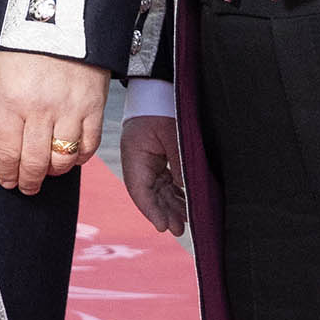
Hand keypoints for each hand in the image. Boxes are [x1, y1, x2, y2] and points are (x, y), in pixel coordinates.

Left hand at [0, 48, 105, 197]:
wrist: (64, 18)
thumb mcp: (0, 76)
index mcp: (12, 102)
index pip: (7, 153)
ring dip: (53, 172)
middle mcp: (41, 110)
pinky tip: (71, 156)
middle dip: (28, 182)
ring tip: (47, 170)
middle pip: (34, 163)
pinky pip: (89, 146)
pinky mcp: (94, 107)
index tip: (7, 181)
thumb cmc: (26, 46)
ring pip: (62, 159)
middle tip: (26, 187)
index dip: (6, 174)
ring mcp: (70, 110)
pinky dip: (80, 158)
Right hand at [120, 117, 188, 240]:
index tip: (164, 226)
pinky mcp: (157, 161)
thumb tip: (185, 188)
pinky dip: (174, 194)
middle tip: (179, 229)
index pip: (140, 190)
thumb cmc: (163, 107)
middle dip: (164, 213)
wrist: (158, 89)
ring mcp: (147, 162)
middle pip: (149, 195)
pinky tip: (185, 206)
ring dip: (170, 207)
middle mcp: (137, 162)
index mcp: (134, 155)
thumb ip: (178, 162)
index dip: (152, 210)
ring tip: (185, 222)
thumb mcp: (173, 134)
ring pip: (158, 191)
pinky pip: (164, 183)